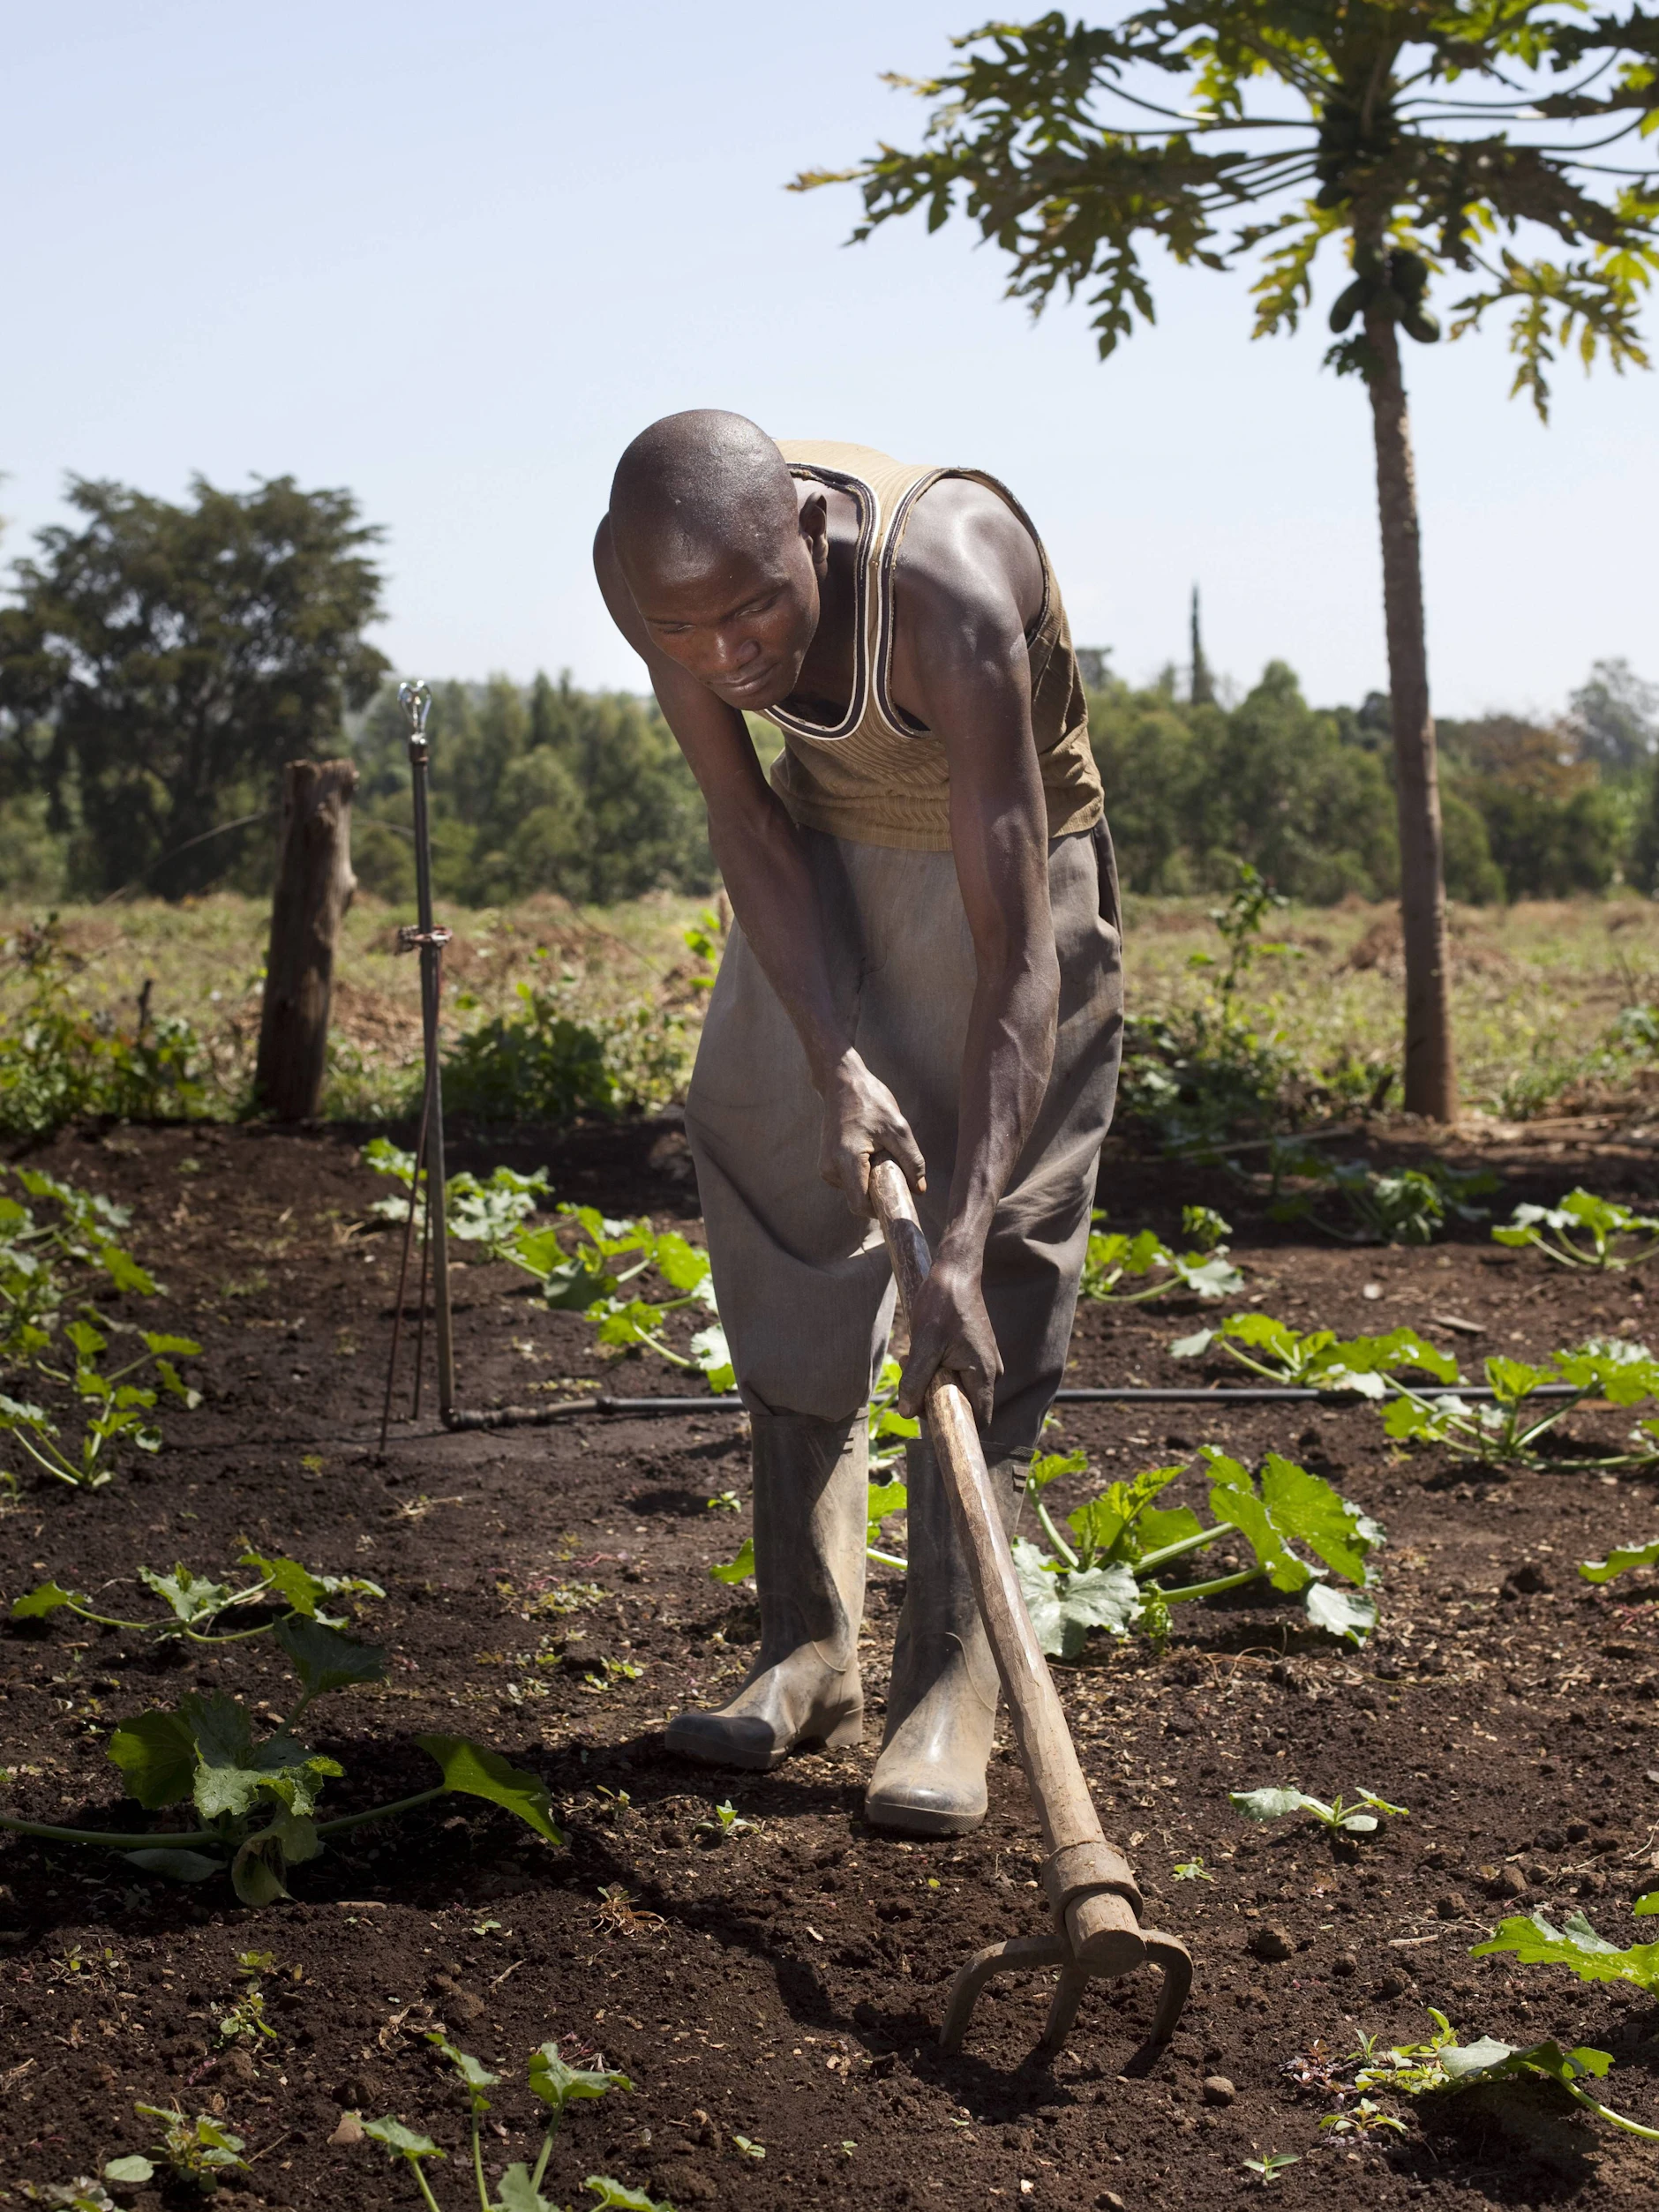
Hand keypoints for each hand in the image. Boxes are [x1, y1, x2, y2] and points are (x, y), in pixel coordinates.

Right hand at [818, 1051, 926, 1217]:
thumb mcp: (899, 1129)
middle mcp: (831, 1167)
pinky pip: (849, 1180)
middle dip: (878, 1192)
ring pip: (854, 1190)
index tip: (898, 1201)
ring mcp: (826, 1166)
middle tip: (895, 1171)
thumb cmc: (871, 1102)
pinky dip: (863, 1173)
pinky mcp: (826, 1163)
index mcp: (847, 1160)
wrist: (842, 1083)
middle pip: (858, 1199)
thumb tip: (919, 1191)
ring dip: (871, 1181)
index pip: (860, 1205)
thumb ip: (912, 1161)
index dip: (880, 1210)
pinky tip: (870, 1152)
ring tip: (880, 1153)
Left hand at [898, 1252, 1000, 1427]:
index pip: (978, 1419)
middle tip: (909, 1379)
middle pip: (963, 1405)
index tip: (925, 1415)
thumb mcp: (924, 1344)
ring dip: (931, 1382)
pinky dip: (936, 1369)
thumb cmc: (942, 1305)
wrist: (955, 1272)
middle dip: (933, 1399)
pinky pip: (956, 1373)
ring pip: (956, 1388)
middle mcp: (989, 1371)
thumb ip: (916, 1380)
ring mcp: (983, 1361)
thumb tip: (907, 1413)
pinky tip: (919, 1353)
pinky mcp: (974, 1352)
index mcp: (983, 1374)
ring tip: (909, 1360)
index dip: (953, 1424)